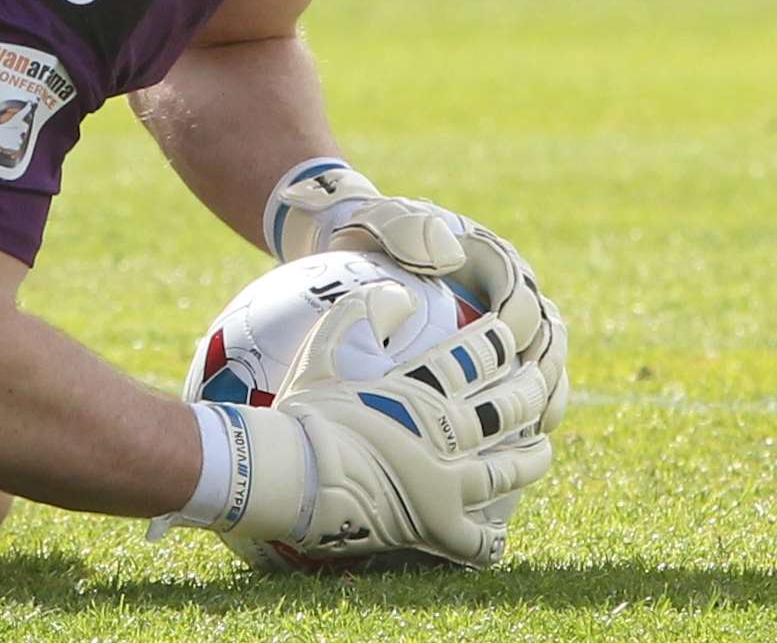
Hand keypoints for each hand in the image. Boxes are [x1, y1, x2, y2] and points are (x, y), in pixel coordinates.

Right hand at [170, 286, 551, 565]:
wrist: (293, 475)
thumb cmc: (304, 412)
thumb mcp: (323, 349)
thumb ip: (361, 311)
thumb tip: (403, 294)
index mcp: (422, 390)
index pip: (477, 357)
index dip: (497, 342)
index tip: (507, 335)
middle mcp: (447, 434)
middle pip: (508, 408)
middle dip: (532, 391)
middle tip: (540, 383)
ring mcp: (448, 484)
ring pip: (509, 470)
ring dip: (532, 458)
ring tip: (542, 449)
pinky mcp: (439, 529)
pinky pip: (481, 540)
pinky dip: (493, 536)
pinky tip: (497, 531)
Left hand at [267, 163, 568, 431]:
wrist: (352, 246)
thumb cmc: (369, 234)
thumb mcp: (382, 221)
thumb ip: (411, 230)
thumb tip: (449, 256)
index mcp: (495, 262)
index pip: (523, 298)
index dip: (520, 328)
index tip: (504, 354)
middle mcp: (511, 295)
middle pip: (547, 338)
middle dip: (545, 372)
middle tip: (529, 407)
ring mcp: (505, 328)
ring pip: (542, 367)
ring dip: (544, 398)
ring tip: (532, 433)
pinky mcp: (491, 357)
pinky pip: (514, 387)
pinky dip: (518, 413)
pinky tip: (506, 444)